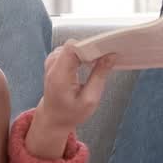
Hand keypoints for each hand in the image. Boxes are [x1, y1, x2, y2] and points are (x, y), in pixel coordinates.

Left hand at [26, 44, 115, 158]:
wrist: (54, 117)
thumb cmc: (70, 112)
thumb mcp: (90, 99)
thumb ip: (100, 75)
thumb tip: (111, 56)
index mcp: (59, 76)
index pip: (72, 48)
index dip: (90, 46)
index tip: (104, 51)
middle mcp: (52, 66)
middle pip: (74, 45)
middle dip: (91, 49)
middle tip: (105, 59)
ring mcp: (52, 61)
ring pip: (73, 46)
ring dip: (86, 52)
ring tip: (97, 64)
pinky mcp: (55, 60)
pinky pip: (70, 50)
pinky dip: (81, 54)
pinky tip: (88, 64)